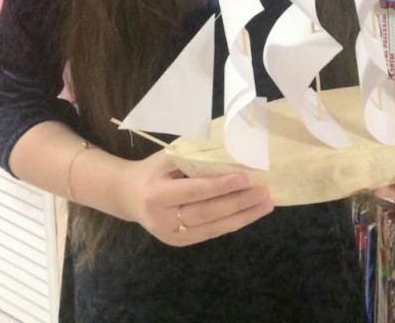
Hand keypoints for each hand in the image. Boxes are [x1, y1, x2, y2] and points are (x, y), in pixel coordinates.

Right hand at [120, 150, 273, 245]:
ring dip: (243, 217)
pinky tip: (250, 214)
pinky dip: (232, 223)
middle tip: (264, 192)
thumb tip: (231, 151)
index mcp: (157, 194)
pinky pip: (210, 233)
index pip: (195, 191)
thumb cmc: (153, 170)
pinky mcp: (180, 243)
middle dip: (239, 203)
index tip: (245, 177)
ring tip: (265, 205)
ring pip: (213, 227)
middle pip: (207, 213)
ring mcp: (171, 236)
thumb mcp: (167, 157)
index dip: (220, 186)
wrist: (129, 196)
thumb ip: (194, 156)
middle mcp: (163, 219)